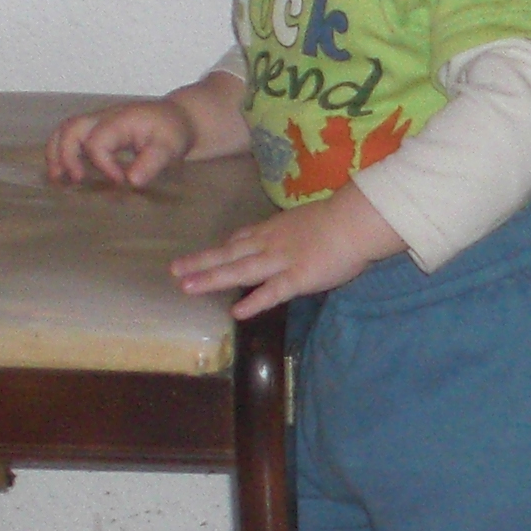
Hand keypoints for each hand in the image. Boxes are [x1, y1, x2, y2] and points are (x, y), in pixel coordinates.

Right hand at [47, 97, 193, 189]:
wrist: (175, 119)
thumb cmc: (172, 131)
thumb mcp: (171, 147)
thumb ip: (153, 162)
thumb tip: (132, 181)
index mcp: (121, 120)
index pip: (98, 141)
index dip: (104, 165)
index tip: (120, 182)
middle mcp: (104, 117)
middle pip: (72, 128)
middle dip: (66, 155)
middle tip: (75, 180)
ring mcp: (97, 122)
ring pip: (65, 130)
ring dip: (56, 153)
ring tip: (57, 179)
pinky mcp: (95, 131)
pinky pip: (70, 137)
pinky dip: (61, 153)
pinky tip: (64, 174)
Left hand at [170, 186, 404, 319]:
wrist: (356, 221)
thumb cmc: (342, 218)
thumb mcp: (310, 219)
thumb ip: (297, 231)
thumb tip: (296, 239)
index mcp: (275, 229)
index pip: (242, 239)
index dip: (221, 249)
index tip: (204, 255)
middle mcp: (270, 244)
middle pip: (229, 254)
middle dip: (201, 262)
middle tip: (174, 270)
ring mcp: (281, 261)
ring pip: (240, 270)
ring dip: (212, 278)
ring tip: (187, 287)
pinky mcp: (298, 278)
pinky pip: (272, 292)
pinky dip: (254, 301)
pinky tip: (237, 312)